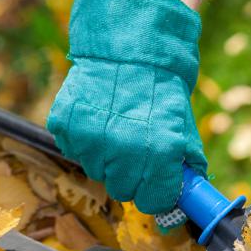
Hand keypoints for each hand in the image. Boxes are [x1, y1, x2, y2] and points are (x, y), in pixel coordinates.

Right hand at [47, 0, 206, 214]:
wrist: (130, 47)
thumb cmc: (161, 91)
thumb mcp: (183, 128)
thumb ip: (184, 167)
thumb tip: (183, 203)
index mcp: (160, 153)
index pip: (153, 201)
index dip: (156, 194)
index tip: (156, 184)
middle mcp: (125, 151)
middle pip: (122, 191)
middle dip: (130, 177)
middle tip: (135, 151)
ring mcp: (92, 139)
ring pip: (96, 172)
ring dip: (106, 158)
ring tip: (115, 128)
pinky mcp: (66, 126)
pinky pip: (74, 150)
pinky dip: (84, 140)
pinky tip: (97, 118)